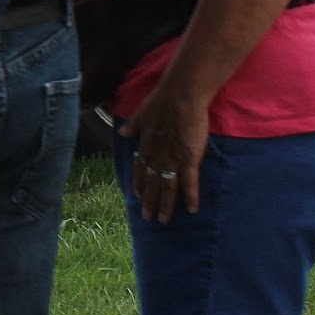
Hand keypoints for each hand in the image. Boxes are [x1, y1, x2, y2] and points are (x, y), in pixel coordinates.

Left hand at [119, 80, 208, 222]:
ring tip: (163, 220)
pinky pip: (189, 183)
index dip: (140, 182)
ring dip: (165, 205)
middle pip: (152, 182)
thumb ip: (133, 124)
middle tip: (148, 217)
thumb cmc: (163, 99)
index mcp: (147, 145)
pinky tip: (192, 210)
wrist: (181, 94)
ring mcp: (173, 159)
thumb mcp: (142, 112)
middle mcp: (157, 156)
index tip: (138, 194)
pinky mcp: (189, 159)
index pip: (141, 168)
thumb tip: (122, 132)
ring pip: (168, 187)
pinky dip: (190, 197)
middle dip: (150, 200)